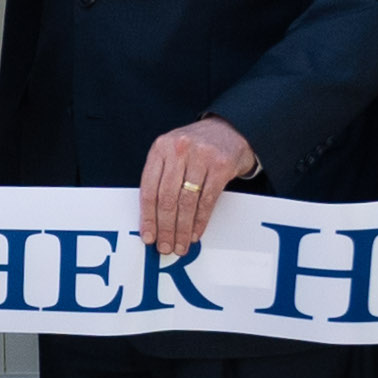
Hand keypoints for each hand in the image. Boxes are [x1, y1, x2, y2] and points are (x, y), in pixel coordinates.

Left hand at [133, 118, 256, 256]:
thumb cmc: (196, 148)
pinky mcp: (220, 165)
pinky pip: (207, 201)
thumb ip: (161, 178)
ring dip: (182, 229)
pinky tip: (195, 233)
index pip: (149, 189)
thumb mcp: (172, 153)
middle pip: (167, 198)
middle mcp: (179, 150)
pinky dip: (200, 221)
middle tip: (164, 246)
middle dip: (165, 228)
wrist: (229, 130)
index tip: (148, 236)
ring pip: (186, 202)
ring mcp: (201, 156)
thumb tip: (152, 219)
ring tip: (180, 245)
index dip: (147, 217)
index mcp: (161, 148)